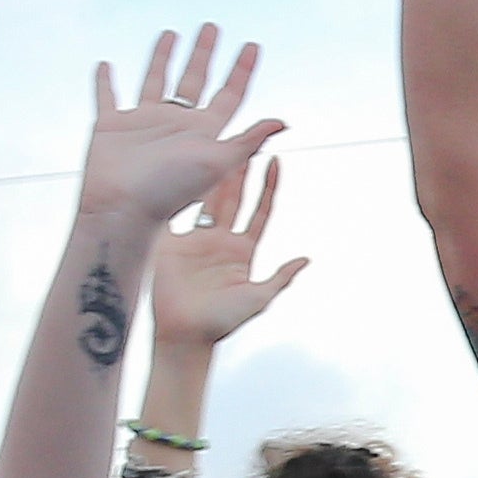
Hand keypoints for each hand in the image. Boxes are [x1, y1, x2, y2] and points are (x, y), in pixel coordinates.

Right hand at [82, 28, 285, 230]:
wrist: (123, 210)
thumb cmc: (172, 191)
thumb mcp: (218, 163)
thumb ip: (248, 142)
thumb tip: (284, 121)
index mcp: (205, 131)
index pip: (230, 94)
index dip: (242, 70)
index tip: (254, 45)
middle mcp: (176, 123)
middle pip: (195, 79)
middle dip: (205, 53)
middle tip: (212, 26)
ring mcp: (143, 123)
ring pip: (155, 80)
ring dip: (162, 57)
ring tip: (171, 33)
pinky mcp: (110, 126)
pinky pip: (106, 97)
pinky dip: (104, 82)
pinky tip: (105, 64)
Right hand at [150, 158, 307, 351]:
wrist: (184, 335)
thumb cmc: (222, 322)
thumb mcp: (258, 298)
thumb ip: (281, 277)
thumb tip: (307, 258)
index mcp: (244, 251)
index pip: (260, 211)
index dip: (269, 187)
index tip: (277, 161)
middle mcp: (220, 240)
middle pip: (233, 198)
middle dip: (240, 171)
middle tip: (244, 141)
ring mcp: (194, 239)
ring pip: (204, 199)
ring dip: (211, 174)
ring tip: (214, 145)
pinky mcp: (170, 242)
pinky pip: (172, 212)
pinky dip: (174, 192)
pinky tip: (175, 168)